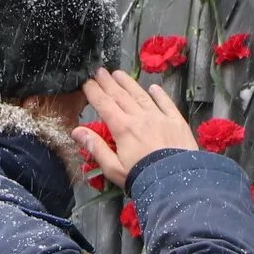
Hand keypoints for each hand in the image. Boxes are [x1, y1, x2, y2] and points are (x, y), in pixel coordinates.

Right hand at [78, 69, 198, 185]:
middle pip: (121, 95)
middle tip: (100, 71)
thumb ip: (96, 148)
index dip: (94, 92)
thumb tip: (77, 131)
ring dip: (128, 83)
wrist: (176, 183)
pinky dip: (159, 94)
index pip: (104, 105)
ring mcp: (160, 117)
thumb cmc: (142, 178)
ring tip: (119, 73)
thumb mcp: (113, 169)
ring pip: (141, 95)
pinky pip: (166, 103)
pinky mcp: (176, 121)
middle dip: (108, 82)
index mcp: (123, 128)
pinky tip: (153, 87)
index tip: (86, 83)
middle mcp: (140, 117)